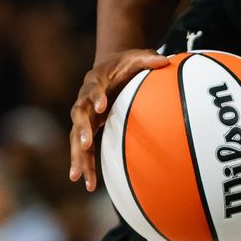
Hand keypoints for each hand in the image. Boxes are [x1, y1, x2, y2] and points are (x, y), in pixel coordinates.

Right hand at [69, 49, 169, 190]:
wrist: (108, 67)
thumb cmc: (124, 63)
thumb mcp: (136, 56)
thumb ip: (148, 59)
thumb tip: (166, 61)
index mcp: (96, 80)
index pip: (93, 88)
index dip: (96, 96)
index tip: (101, 106)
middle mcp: (84, 99)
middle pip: (78, 115)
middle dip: (81, 130)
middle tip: (85, 144)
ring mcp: (84, 116)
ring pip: (75, 137)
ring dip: (77, 156)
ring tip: (77, 176)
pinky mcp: (87, 128)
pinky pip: (83, 148)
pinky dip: (85, 164)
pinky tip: (88, 184)